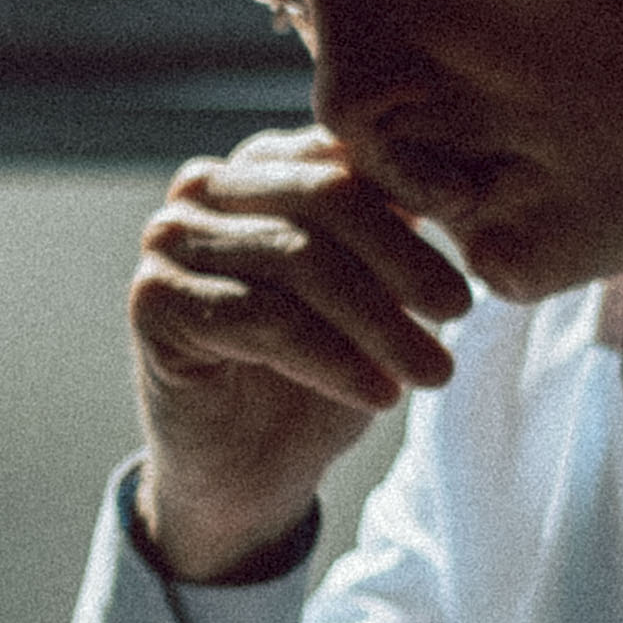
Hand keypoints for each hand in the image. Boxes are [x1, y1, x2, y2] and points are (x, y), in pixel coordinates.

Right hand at [127, 128, 470, 579]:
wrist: (248, 470)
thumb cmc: (321, 372)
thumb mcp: (378, 291)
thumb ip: (400, 229)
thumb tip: (460, 187)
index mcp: (264, 164)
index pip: (345, 152)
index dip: (411, 180)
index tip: (470, 211)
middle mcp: (206, 188)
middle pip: (323, 198)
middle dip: (401, 257)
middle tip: (460, 308)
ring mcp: (170, 240)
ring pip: (296, 258)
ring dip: (378, 321)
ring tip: (433, 372)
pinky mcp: (152, 301)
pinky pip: (262, 318)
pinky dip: (332, 358)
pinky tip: (380, 394)